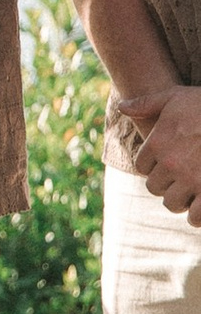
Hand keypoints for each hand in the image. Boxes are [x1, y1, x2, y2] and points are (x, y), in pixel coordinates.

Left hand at [126, 83, 200, 218]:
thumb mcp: (174, 97)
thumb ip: (146, 104)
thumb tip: (122, 107)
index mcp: (158, 143)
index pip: (142, 167)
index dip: (153, 167)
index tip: (166, 164)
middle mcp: (171, 164)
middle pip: (155, 187)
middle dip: (166, 185)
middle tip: (180, 180)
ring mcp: (191, 180)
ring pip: (172, 203)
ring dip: (180, 201)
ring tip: (190, 193)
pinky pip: (195, 217)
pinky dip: (197, 216)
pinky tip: (200, 207)